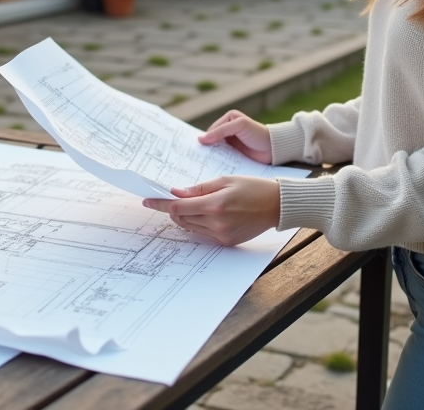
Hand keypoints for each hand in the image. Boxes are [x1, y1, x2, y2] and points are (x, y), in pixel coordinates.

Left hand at [143, 176, 279, 246]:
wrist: (276, 205)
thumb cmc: (252, 188)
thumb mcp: (224, 181)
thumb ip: (199, 188)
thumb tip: (176, 193)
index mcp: (215, 205)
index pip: (178, 207)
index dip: (160, 204)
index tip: (148, 200)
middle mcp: (216, 223)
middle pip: (181, 218)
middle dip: (173, 209)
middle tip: (172, 198)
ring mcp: (221, 235)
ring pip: (190, 227)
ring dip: (185, 216)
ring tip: (193, 204)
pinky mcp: (226, 242)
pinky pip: (203, 233)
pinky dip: (198, 223)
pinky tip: (206, 213)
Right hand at [198, 110, 271, 163]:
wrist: (273, 149)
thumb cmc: (258, 133)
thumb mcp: (239, 126)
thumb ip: (221, 131)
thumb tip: (201, 138)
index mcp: (228, 119)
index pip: (211, 130)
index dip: (204, 139)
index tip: (195, 149)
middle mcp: (227, 130)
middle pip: (212, 140)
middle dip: (205, 148)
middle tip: (195, 158)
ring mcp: (230, 142)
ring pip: (216, 149)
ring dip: (211, 156)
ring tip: (201, 165)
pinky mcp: (233, 153)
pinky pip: (222, 157)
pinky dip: (218, 161)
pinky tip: (212, 167)